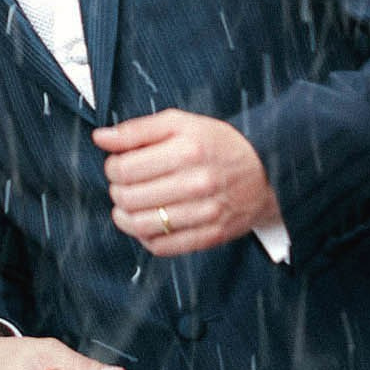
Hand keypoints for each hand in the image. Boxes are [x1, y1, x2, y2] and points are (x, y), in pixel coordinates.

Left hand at [94, 110, 280, 256]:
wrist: (268, 169)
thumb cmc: (219, 144)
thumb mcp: (180, 123)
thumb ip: (137, 130)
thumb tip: (101, 138)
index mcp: (187, 150)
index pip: (125, 169)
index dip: (112, 167)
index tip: (118, 164)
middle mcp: (197, 183)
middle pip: (129, 197)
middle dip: (116, 191)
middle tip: (122, 184)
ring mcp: (205, 213)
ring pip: (142, 225)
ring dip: (124, 216)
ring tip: (127, 205)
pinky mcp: (211, 236)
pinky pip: (163, 247)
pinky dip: (144, 238)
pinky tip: (146, 223)